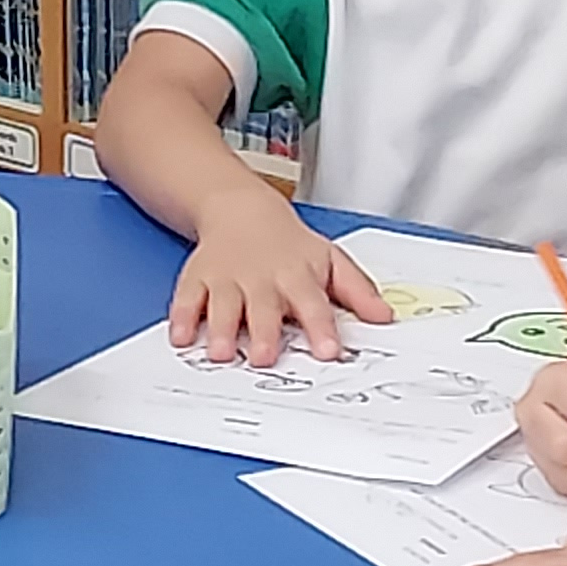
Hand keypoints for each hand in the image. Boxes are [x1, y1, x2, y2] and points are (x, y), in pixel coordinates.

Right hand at [167, 193, 393, 365]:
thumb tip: (385, 318)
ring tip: (221, 353)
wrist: (240, 208)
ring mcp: (227, 278)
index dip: (321, 327)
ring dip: (220, 328)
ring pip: (223, 304)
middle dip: (264, 332)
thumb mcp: (329, 260)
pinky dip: (181, 317)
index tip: (329, 350)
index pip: (313, 303)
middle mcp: (261, 278)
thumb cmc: (289, 245)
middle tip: (265, 357)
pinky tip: (181, 338)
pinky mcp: (197, 278)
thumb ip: (357, 291)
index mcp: (297, 275)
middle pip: (263, 307)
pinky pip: (186, 297)